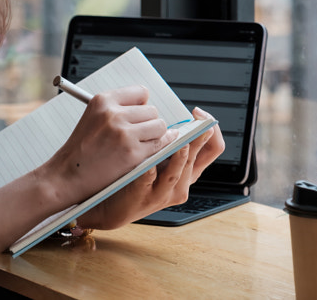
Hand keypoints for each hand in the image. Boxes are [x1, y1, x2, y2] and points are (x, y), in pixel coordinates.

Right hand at [42, 86, 177, 205]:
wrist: (67, 175)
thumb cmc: (81, 149)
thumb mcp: (93, 117)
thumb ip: (118, 109)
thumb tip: (148, 108)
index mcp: (102, 101)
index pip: (140, 92)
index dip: (142, 105)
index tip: (139, 115)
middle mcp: (113, 114)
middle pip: (152, 110)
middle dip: (149, 122)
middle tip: (138, 134)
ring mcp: (123, 133)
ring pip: (159, 126)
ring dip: (155, 135)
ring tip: (140, 143)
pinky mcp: (132, 153)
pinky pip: (160, 144)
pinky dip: (160, 147)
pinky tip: (151, 150)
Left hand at [76, 107, 224, 229]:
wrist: (104, 203)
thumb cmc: (131, 176)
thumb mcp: (156, 155)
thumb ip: (166, 139)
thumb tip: (168, 113)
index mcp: (185, 169)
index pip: (212, 149)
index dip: (211, 131)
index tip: (200, 115)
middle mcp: (179, 182)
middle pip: (196, 159)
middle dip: (198, 140)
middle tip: (199, 124)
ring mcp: (161, 193)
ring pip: (176, 173)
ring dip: (179, 157)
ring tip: (180, 143)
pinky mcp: (141, 199)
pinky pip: (147, 183)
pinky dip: (150, 173)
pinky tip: (148, 163)